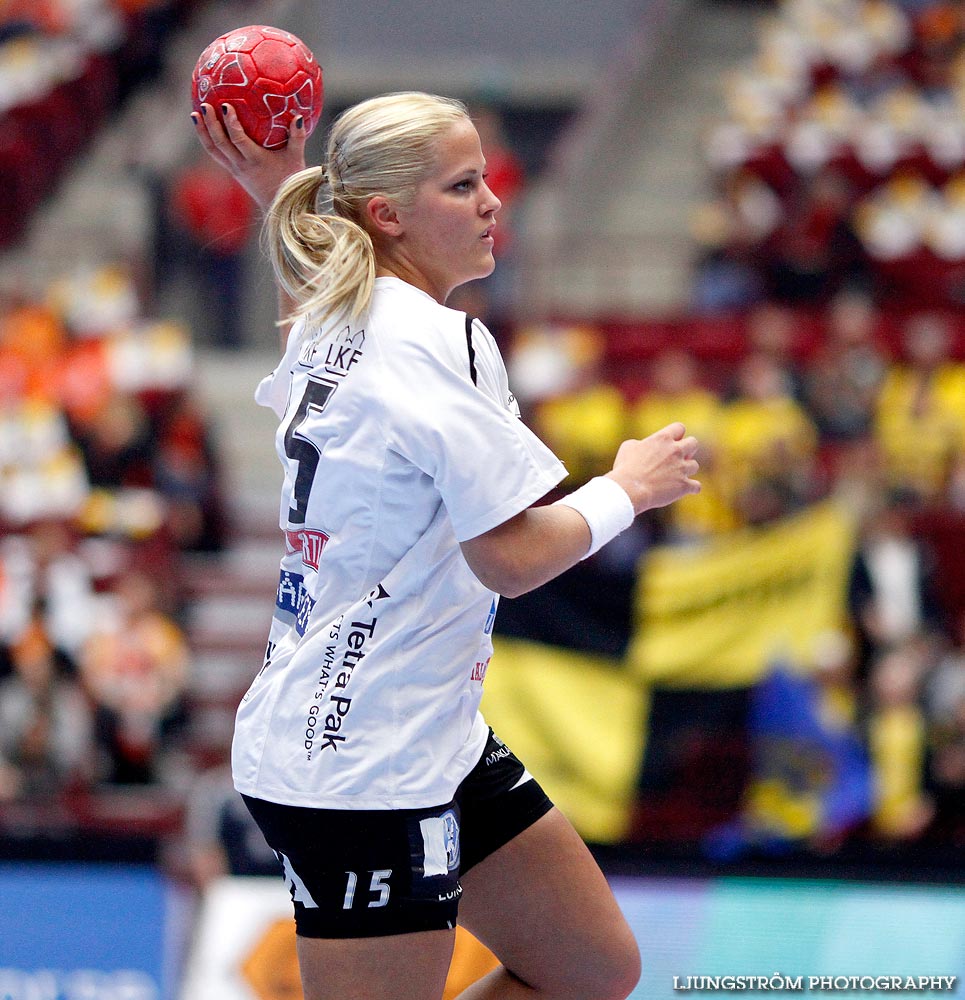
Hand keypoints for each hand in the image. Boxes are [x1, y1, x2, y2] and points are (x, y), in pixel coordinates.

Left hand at [191, 102, 307, 211]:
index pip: (238, 140)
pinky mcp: (232, 171)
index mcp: (255, 160)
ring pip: (213, 150)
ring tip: (195, 114)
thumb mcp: (296, 159)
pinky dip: (208, 140)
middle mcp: (241, 165)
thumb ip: (298, 138)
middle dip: (210, 124)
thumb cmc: (290, 180)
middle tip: (204, 105)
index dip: (230, 123)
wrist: (280, 206)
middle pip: (220, 143)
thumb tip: (300, 116)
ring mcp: (234, 169)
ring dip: (203, 132)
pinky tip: (204, 126)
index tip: (225, 106)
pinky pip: (216, 154)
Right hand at [606, 422, 700, 513]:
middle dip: (688, 450)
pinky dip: (691, 488)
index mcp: (662, 439)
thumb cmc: (625, 468)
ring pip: (694, 465)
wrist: (629, 490)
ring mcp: (682, 468)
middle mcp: (676, 451)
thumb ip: (641, 443)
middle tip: (677, 458)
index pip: (679, 428)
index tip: (670, 443)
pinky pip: (696, 486)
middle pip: (693, 443)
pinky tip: (683, 490)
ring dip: (686, 470)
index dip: (676, 435)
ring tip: (675, 476)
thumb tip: (644, 446)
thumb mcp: (628, 447)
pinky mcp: (684, 485)